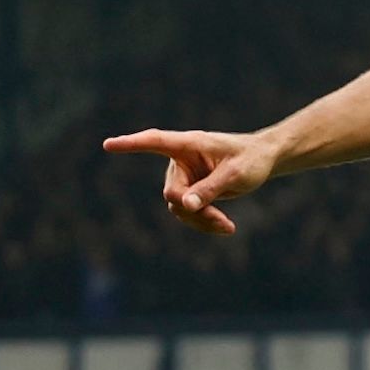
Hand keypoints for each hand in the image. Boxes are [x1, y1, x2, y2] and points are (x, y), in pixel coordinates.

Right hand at [102, 129, 275, 235]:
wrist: (261, 161)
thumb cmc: (250, 159)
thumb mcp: (235, 175)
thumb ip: (210, 188)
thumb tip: (183, 206)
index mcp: (189, 144)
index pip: (155, 142)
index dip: (131, 145)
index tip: (108, 145)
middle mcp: (180, 159)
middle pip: (172, 192)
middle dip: (195, 211)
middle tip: (223, 224)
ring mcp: (183, 176)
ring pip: (177, 207)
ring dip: (200, 220)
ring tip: (228, 227)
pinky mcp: (188, 190)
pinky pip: (186, 212)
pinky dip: (203, 222)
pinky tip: (225, 228)